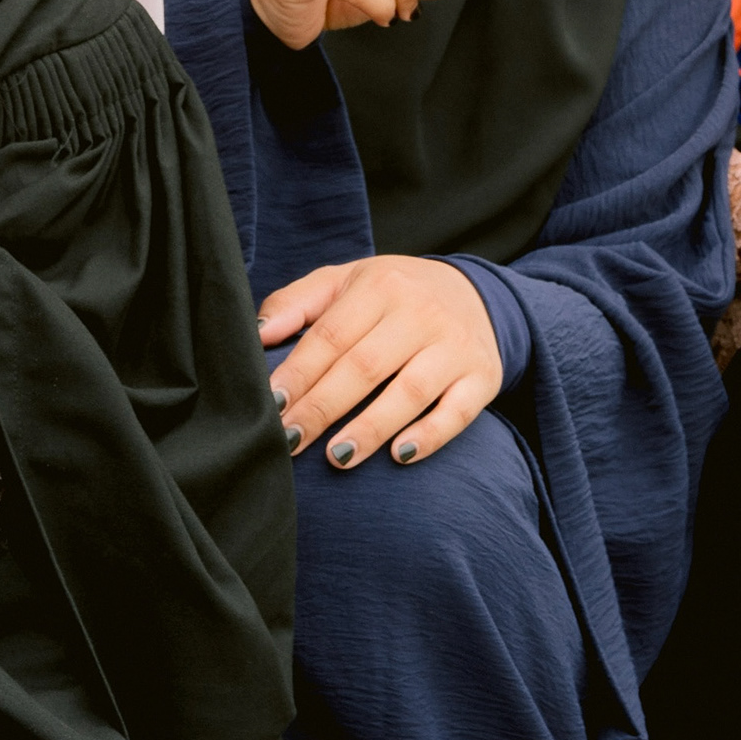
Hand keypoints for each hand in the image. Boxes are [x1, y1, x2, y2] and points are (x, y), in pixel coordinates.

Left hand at [262, 255, 503, 467]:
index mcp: (381, 287)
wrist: (474, 293)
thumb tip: (258, 335)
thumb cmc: (393, 295)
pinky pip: (458, 411)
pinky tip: (400, 456)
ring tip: (337, 457)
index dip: (298, 374)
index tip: (270, 407)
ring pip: (410, 391)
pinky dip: (430, 435)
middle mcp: (421, 313)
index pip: (331, 336)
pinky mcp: (482, 376)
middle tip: (290, 441)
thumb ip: (296, 303)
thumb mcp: (346, 282)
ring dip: (371, 427)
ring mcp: (455, 346)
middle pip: (365, 366)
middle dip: (323, 407)